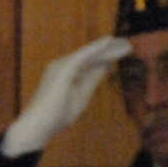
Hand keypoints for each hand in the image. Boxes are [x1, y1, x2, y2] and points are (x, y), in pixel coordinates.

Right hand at [1, 36, 132, 156]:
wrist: (40, 125)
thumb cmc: (58, 114)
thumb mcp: (82, 95)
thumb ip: (92, 79)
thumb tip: (105, 66)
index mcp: (64, 72)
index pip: (88, 62)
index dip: (106, 56)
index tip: (122, 52)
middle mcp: (60, 65)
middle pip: (89, 56)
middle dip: (108, 50)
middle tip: (127, 45)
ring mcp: (60, 66)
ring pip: (88, 54)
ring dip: (107, 48)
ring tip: (125, 44)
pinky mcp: (63, 69)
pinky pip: (82, 56)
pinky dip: (96, 48)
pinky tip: (109, 41)